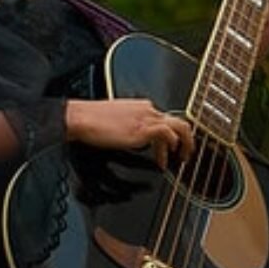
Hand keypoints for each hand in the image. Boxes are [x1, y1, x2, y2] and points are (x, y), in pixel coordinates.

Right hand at [66, 98, 194, 168]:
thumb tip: (133, 139)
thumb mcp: (115, 120)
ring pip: (180, 127)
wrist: (81, 118)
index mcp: (140, 106)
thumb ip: (128, 125)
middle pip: (179, 120)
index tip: (171, 147)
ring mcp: (147, 118)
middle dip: (187, 139)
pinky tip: (163, 161)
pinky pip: (168, 136)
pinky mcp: (144, 128)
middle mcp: (147, 109)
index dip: (171, 135)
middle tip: (185, 153)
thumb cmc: (90, 120)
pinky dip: (169, 150)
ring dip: (185, 144)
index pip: (164, 118)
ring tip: (182, 158)